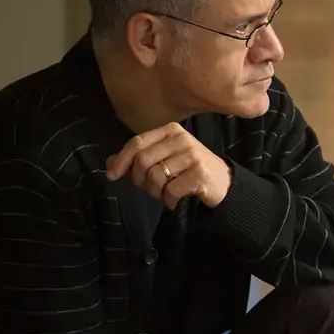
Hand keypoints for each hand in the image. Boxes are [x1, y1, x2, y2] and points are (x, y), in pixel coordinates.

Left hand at [106, 122, 232, 209]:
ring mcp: (192, 156)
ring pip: (155, 176)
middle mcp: (182, 139)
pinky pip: (171, 190)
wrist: (224, 183)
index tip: (113, 175)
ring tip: (163, 195)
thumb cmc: (190, 170)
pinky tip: (173, 202)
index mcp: (171, 131)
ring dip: (154, 192)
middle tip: (148, 189)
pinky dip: (168, 200)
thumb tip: (109, 163)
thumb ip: (138, 159)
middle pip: (143, 160)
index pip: (137, 142)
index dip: (121, 160)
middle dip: (140, 180)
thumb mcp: (165, 159)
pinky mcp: (200, 174)